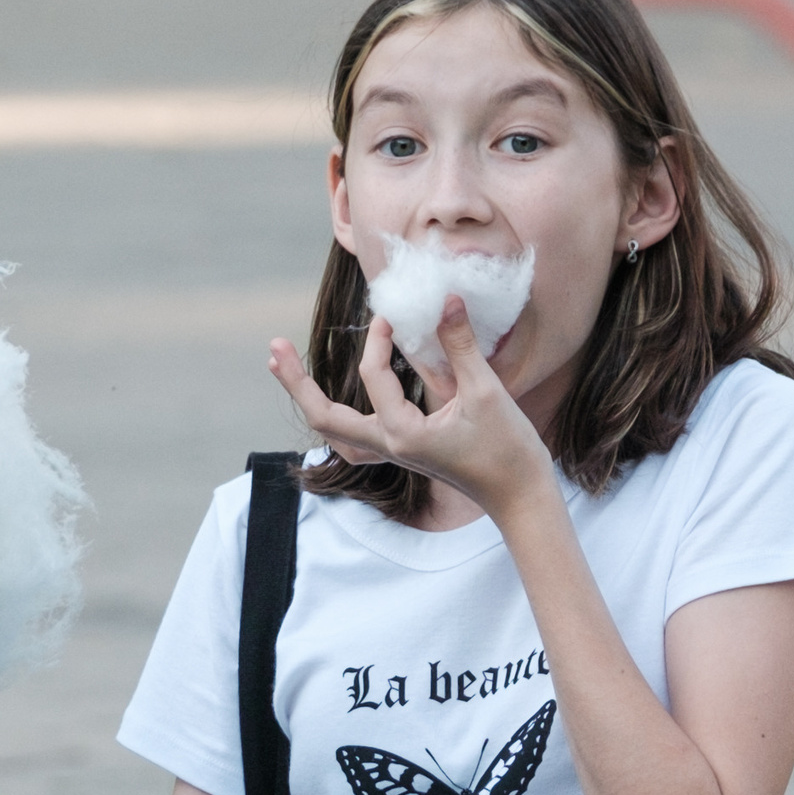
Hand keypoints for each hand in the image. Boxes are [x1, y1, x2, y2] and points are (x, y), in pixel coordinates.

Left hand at [267, 297, 554, 518]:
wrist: (518, 496)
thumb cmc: (507, 449)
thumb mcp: (485, 392)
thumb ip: (460, 345)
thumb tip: (446, 298)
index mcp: (402, 432)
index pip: (374, 375)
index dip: (380, 337)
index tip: (391, 312)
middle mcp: (389, 445)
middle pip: (324, 417)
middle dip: (297, 382)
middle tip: (274, 348)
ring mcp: (394, 452)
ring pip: (336, 432)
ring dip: (311, 401)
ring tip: (286, 369)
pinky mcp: (404, 451)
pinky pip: (357, 439)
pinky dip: (338, 419)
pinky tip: (333, 403)